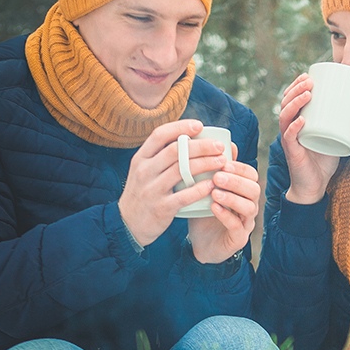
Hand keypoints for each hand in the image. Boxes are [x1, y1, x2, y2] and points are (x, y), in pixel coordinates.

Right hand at [119, 119, 210, 246]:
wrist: (128, 224)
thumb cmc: (143, 193)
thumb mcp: (144, 171)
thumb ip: (160, 156)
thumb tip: (188, 138)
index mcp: (141, 158)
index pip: (160, 135)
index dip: (180, 127)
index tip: (199, 125)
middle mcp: (145, 171)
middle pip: (175, 151)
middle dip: (201, 146)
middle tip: (219, 146)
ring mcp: (152, 190)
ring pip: (181, 170)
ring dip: (205, 164)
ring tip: (222, 161)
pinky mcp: (161, 208)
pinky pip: (184, 196)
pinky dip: (200, 189)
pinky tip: (212, 184)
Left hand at [186, 150, 260, 262]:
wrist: (199, 243)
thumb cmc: (203, 213)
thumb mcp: (205, 188)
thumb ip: (212, 169)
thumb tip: (221, 144)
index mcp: (243, 192)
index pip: (251, 175)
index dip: (239, 168)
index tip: (223, 163)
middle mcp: (249, 206)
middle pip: (254, 189)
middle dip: (236, 181)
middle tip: (217, 176)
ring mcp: (245, 224)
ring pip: (249, 207)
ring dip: (232, 197)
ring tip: (214, 192)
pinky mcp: (238, 239)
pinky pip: (237, 227)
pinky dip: (226, 215)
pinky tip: (213, 208)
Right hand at [279, 73, 339, 204]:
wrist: (315, 185)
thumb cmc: (325, 159)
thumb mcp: (336, 135)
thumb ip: (344, 122)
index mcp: (298, 121)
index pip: (292, 98)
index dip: (297, 85)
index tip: (309, 74)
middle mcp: (290, 127)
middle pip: (286, 102)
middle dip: (296, 88)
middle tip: (309, 79)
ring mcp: (289, 139)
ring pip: (285, 115)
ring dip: (295, 102)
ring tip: (307, 93)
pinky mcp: (291, 152)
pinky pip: (289, 136)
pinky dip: (294, 127)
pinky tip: (301, 120)